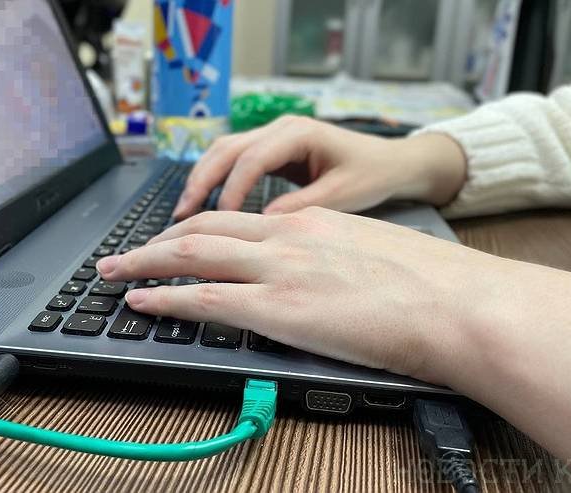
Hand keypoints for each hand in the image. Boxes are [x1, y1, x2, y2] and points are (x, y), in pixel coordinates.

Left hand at [98, 208, 570, 485]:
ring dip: (144, 265)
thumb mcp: (370, 256)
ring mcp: (279, 270)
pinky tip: (142, 302)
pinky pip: (204, 297)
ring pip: (190, 255)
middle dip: (153, 244)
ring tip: (113, 275)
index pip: (234, 219)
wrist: (457, 304)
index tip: (170, 240)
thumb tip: (312, 280)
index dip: (192, 228)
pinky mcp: (278, 308)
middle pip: (200, 230)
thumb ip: (330, 261)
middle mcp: (286, 237)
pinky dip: (165, 298)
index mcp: (310, 223)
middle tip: (121, 257)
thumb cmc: (429, 287)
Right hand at [172, 116, 466, 218]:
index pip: (252, 158)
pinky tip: (205, 206)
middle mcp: (281, 127)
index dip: (232, 189)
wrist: (391, 162)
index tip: (220, 220)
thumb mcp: (342, 195)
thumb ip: (302, 207)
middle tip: (180, 215)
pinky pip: (235, 162)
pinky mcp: (272, 150)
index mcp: (299, 132)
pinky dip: (216, 181)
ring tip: (183, 213)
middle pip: (226, 148)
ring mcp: (274, 136)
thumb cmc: (372, 175)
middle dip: (201, 181)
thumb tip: (262, 225)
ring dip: (202, 180)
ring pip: (224, 152)